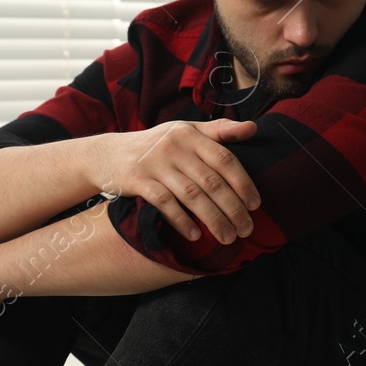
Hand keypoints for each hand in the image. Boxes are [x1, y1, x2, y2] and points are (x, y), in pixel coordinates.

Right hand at [87, 119, 261, 244]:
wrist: (109, 154)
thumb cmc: (157, 145)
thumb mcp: (185, 131)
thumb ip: (218, 131)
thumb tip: (252, 128)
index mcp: (190, 134)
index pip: (224, 159)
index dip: (243, 183)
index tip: (255, 204)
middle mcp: (175, 147)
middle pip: (211, 182)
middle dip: (233, 208)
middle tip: (247, 229)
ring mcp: (156, 164)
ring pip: (192, 195)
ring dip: (213, 219)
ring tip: (227, 237)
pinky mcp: (139, 181)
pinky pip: (164, 203)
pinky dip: (181, 220)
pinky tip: (195, 235)